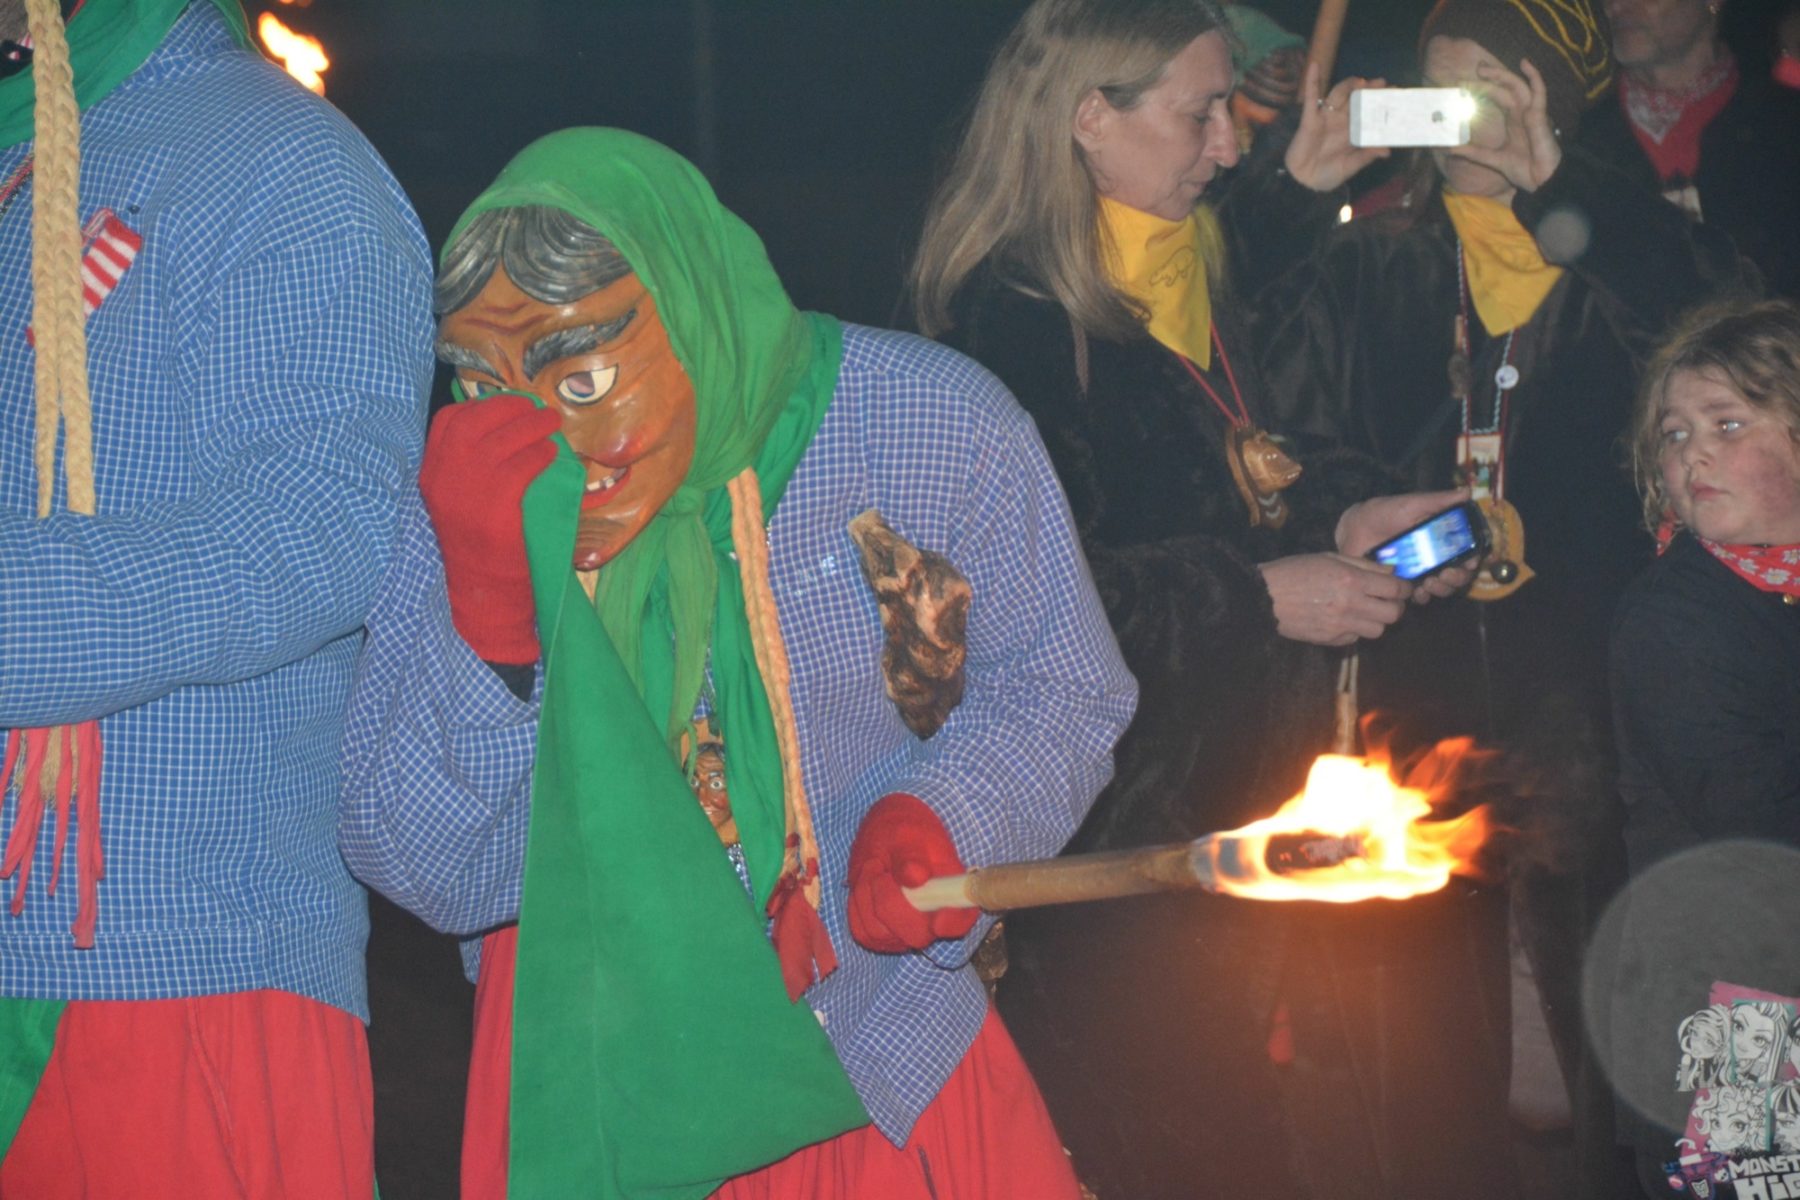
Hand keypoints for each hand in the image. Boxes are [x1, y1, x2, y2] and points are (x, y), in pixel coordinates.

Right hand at [419, 393, 560, 663]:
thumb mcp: (460, 504)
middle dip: (506, 407)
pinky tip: (551, 455)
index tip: (501, 405)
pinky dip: (538, 455)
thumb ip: (469, 471)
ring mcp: (466, 495)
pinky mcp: (494, 512)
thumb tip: (507, 432)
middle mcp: (442, 481)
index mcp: (430, 477)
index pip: (445, 423)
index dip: (476, 406)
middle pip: (473, 423)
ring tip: (551, 424)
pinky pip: (520, 468)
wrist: (482, 599)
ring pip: (500, 441)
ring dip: (531, 426)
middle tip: (534, 407)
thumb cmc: (480, 549)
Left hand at [847, 793, 977, 953]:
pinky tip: (865, 884)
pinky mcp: (881, 937)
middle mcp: (934, 920)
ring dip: (868, 896)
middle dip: (890, 902)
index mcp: (954, 893)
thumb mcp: (907, 834)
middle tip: (880, 869)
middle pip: (916, 934)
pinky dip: (857, 905)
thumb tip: (916, 877)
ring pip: (882, 933)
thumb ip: (911, 856)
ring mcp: (907, 933)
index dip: (953, 924)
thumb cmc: (905, 832)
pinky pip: (863, 932)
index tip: (939, 920)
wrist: (886, 837)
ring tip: (874, 867)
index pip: (961, 920)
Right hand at [1258, 553, 1412, 645]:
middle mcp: (1350, 604)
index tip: (1401, 587)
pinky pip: (1356, 638)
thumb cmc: (1293, 571)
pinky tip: (1344, 619)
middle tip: (1386, 600)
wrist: (1263, 598)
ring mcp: (1341, 625)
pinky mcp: (1330, 639)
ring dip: (1376, 620)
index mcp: (1351, 579)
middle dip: (1394, 606)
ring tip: (1364, 611)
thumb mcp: (1328, 557)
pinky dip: (1355, 630)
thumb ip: (1363, 564)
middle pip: (1393, 613)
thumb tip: (1391, 571)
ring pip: (1378, 630)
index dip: (1404, 587)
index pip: (1395, 588)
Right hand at [1284, 60, 1390, 191]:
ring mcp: (1325, 117)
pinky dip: (1311, 81)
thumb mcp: (1350, 166)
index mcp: (1352, 130)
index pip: (1368, 111)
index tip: (1396, 94)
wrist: (1303, 184)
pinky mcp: (1310, 119)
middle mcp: (1340, 120)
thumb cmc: (1326, 175)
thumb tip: (1387, 151)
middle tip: (1383, 83)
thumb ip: (1367, 156)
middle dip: (1369, 90)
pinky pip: (1311, 97)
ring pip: (1339, 94)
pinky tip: (1314, 66)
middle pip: (1356, 98)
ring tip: (1362, 82)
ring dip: (1349, 85)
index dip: (1380, 102)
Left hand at [1336, 489, 1473, 603]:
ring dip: (1442, 589)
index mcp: (1443, 539)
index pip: (1468, 553)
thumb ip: (1439, 501)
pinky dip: (1421, 597)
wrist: (1356, 527)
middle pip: (1458, 575)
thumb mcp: (1413, 504)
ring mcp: (1421, 572)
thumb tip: (1467, 492)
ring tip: (1430, 582)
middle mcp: (1436, 557)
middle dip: (1457, 578)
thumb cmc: (1386, 512)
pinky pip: (1418, 597)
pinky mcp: (1404, 584)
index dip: (1473, 560)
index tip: (1470, 562)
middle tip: (1446, 575)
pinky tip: (1417, 591)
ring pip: (1442, 588)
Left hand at [1454, 58, 1560, 193]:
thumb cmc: (1525, 170)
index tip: (1463, 85)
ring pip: (1517, 86)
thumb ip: (1474, 153)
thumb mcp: (1492, 159)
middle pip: (1505, 88)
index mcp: (1513, 121)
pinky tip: (1525, 64)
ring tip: (1483, 69)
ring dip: (1501, 75)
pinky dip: (1534, 77)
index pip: (1497, 97)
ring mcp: (1532, 113)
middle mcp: (1522, 113)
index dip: (1482, 89)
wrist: (1542, 183)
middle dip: (1489, 78)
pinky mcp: (1540, 117)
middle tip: (1471, 73)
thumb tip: (1451, 149)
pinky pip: (1539, 92)